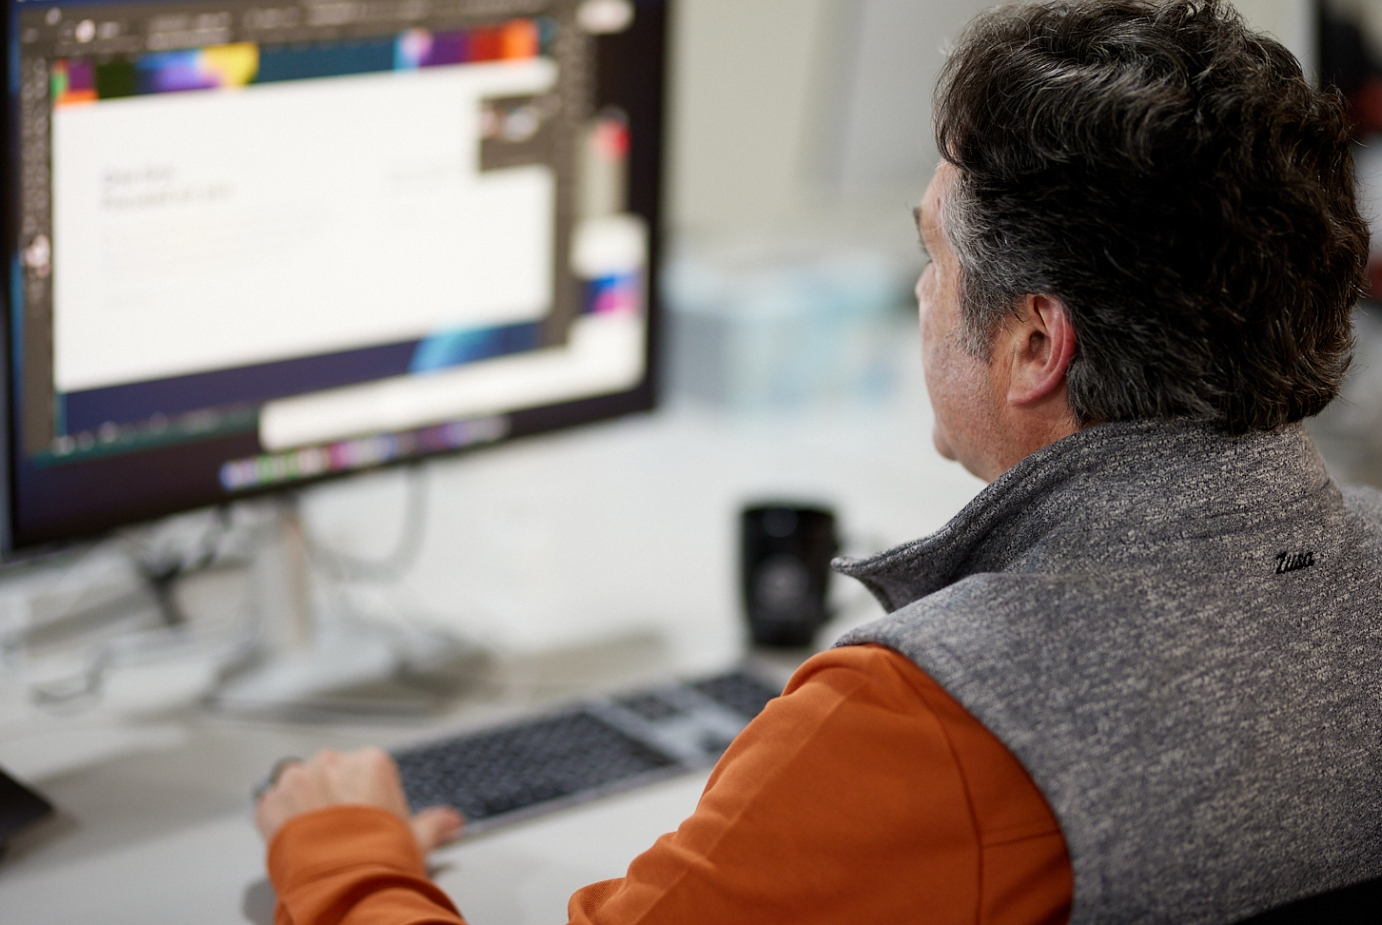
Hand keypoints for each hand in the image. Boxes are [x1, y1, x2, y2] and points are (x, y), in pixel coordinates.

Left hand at [254, 746, 462, 851]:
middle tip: (341, 831)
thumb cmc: (382, 861)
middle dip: (331, 795)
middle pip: (329, 771)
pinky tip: (294, 840)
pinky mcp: (271, 804)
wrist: (345, 887)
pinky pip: (270, 805)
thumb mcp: (417, 840)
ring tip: (315, 837)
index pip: (364, 769)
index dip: (365, 796)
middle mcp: (333, 763)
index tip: (366, 817)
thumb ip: (434, 824)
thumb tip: (452, 821)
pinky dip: (277, 820)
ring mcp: (298, 781)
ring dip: (302, 803)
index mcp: (371, 763)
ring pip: (296, 784)